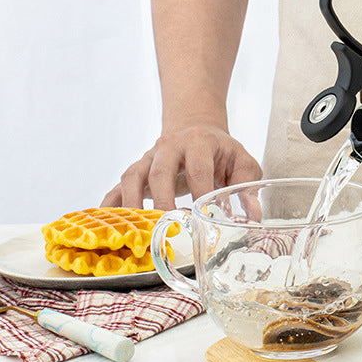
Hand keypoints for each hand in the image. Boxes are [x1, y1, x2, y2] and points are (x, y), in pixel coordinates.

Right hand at [101, 124, 262, 209]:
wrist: (196, 131)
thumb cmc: (222, 153)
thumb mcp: (242, 163)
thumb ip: (247, 188)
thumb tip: (253, 218)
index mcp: (199, 142)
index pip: (198, 168)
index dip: (200, 193)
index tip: (204, 218)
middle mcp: (170, 146)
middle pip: (160, 170)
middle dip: (163, 199)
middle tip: (169, 225)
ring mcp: (149, 157)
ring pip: (133, 176)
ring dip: (133, 203)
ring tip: (139, 231)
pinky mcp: (137, 170)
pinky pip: (117, 186)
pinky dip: (111, 205)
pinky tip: (108, 225)